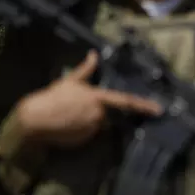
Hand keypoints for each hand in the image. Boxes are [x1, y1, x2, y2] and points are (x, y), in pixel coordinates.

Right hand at [16, 50, 162, 146]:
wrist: (35, 119)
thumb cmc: (54, 96)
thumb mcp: (70, 80)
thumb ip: (86, 68)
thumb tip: (95, 54)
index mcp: (98, 98)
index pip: (126, 101)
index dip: (144, 105)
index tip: (159, 110)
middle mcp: (99, 114)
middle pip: (106, 114)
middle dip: (95, 111)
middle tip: (75, 108)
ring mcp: (93, 129)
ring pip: (97, 124)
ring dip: (88, 121)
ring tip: (69, 116)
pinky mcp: (86, 140)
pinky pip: (88, 134)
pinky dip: (81, 130)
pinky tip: (67, 126)